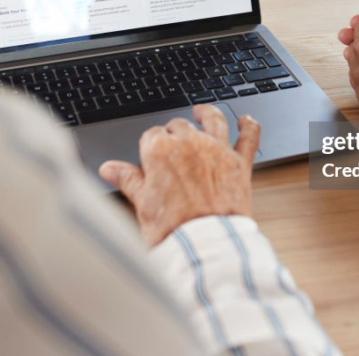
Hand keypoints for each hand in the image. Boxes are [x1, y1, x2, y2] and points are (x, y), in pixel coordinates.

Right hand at [98, 105, 259, 246]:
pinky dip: (249, 127)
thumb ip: (128, 180)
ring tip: (202, 111)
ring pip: (213, 120)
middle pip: (179, 125)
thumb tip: (110, 169)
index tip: (150, 156)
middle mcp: (190, 143)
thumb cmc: (173, 230)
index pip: (152, 136)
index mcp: (160, 150)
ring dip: (207, 113)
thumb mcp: (142, 205)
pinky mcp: (240, 163)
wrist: (206, 246)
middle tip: (172, 147)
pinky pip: (248, 137)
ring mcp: (217, 150)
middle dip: (175, 133)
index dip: (150, 146)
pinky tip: (246, 120)